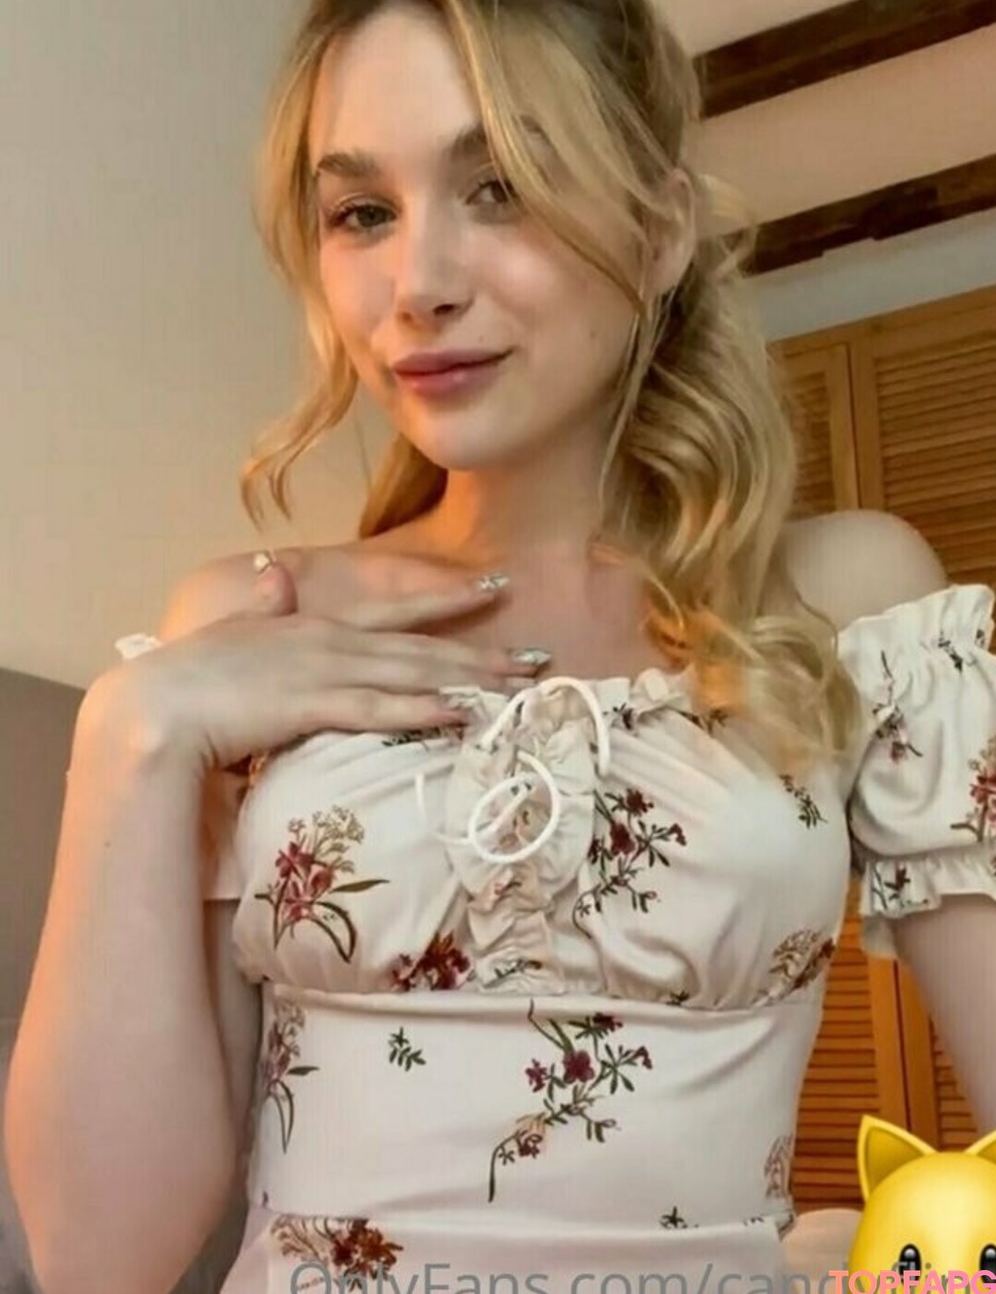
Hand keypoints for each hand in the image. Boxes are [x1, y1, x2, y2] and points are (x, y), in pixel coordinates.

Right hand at [107, 557, 537, 773]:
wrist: (159, 705)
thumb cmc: (192, 676)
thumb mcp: (235, 632)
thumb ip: (264, 607)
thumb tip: (275, 579)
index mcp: (318, 624)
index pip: (399, 612)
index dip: (451, 600)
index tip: (496, 591)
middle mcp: (332, 640)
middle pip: (424, 648)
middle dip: (485, 654)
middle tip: (538, 659)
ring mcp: (325, 671)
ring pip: (415, 674)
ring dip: (472, 680)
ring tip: (521, 687)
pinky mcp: (314, 706)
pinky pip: (382, 709)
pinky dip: (425, 709)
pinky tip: (463, 714)